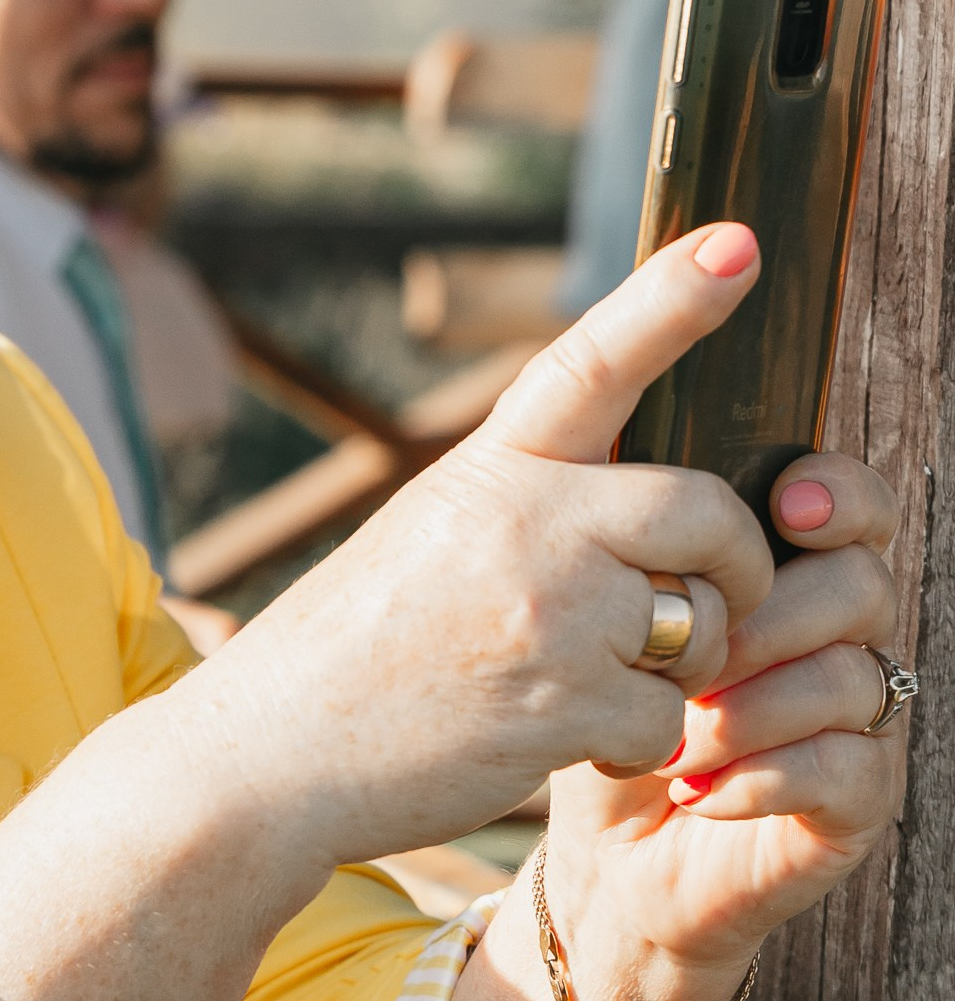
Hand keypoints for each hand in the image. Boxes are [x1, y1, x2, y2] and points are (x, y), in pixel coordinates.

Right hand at [191, 223, 782, 872]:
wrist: (264, 757)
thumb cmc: (347, 651)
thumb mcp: (426, 536)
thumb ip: (527, 505)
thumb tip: (638, 501)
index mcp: (486, 471)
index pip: (592, 365)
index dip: (671, 301)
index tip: (736, 244)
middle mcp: (523, 526)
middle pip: (702, 509)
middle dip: (734, 563)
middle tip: (714, 600)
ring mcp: (547, 615)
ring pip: (698, 623)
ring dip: (680, 665)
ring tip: (600, 688)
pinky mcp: (560, 706)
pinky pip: (664, 716)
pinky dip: (637, 742)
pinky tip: (575, 743)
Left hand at [528, 441, 903, 1000]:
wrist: (601, 856)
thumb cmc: (599, 718)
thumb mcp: (593, 618)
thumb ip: (625, 537)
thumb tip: (613, 437)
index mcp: (786, 570)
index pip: (850, 502)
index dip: (836, 491)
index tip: (785, 505)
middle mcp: (838, 635)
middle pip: (862, 582)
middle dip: (768, 618)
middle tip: (689, 661)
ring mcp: (859, 717)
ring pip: (854, 675)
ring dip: (750, 709)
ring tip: (671, 741)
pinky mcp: (859, 799)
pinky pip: (850, 766)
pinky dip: (764, 776)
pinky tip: (700, 789)